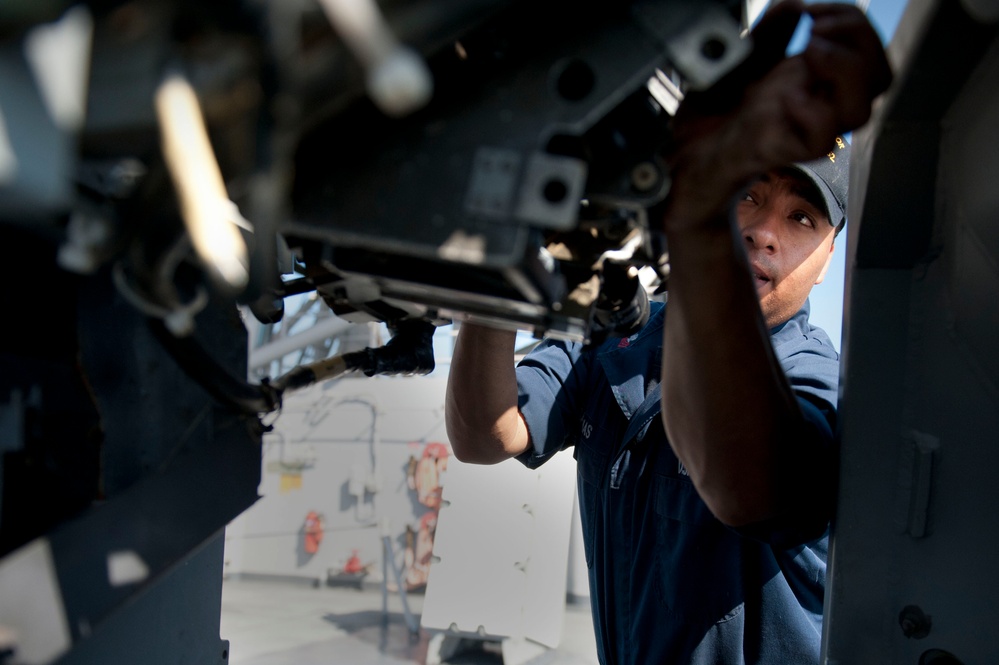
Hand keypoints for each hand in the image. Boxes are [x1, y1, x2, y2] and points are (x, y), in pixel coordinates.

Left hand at [663, 1, 891, 225]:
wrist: (685, 151)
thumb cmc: (715, 112)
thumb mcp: (743, 57)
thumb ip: (771, 32)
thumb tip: (795, 6)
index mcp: (817, 80)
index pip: (867, 51)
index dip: (852, 23)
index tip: (814, 12)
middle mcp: (818, 105)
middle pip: (878, 78)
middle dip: (856, 40)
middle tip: (814, 31)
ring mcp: (802, 130)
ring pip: (859, 110)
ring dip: (842, 70)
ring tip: (808, 51)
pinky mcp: (782, 150)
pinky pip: (820, 138)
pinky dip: (810, 110)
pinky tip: (786, 96)